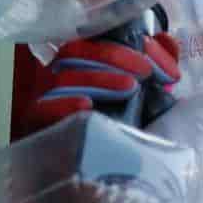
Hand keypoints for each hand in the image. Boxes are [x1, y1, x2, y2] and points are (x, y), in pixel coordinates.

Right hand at [23, 31, 179, 134]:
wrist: (114, 163)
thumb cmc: (131, 117)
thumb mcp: (152, 86)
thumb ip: (160, 60)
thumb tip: (164, 38)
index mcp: (83, 60)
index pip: (92, 39)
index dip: (122, 44)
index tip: (150, 53)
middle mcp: (60, 74)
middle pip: (74, 52)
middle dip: (113, 57)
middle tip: (144, 72)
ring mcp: (46, 98)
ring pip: (62, 77)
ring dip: (99, 79)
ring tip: (130, 88)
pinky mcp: (37, 124)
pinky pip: (42, 109)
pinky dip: (65, 104)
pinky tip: (88, 106)